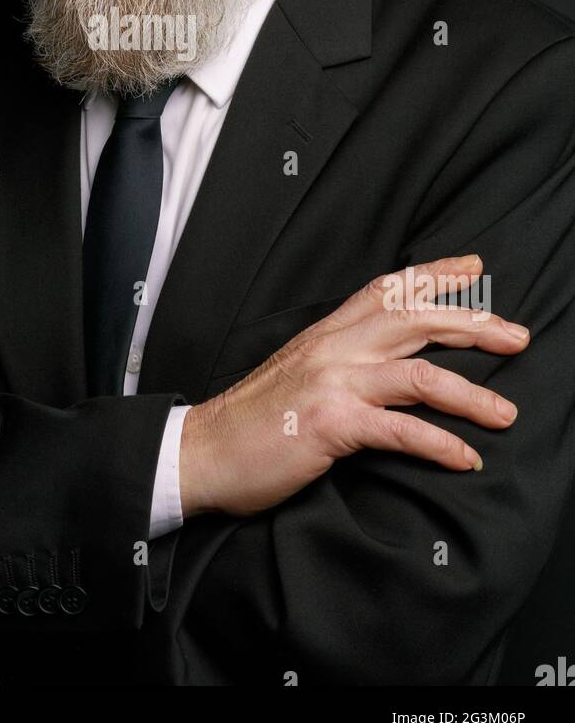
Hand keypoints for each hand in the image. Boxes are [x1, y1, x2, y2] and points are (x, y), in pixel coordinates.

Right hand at [179, 254, 528, 518]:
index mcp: (327, 332)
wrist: (203, 449)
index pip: (388, 289)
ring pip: (420, 375)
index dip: (435, 273)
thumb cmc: (253, 418)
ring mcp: (332, 383)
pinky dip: (440, 444)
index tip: (475, 265)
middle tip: (518, 336)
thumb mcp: (299, 371)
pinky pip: (399, 429)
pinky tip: (466, 457)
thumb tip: (383, 360)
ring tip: (507, 413)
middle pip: (416, 319)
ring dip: (473, 393)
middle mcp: (334, 348)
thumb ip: (340, 357)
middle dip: (474, 323)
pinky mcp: (329, 424)